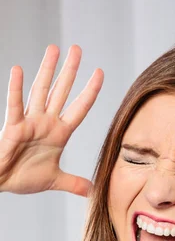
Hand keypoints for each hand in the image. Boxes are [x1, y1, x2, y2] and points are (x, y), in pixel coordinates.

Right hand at [0, 44, 103, 195]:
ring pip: (40, 91)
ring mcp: (29, 122)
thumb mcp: (55, 180)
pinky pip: (14, 106)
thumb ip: (74, 184)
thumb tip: (93, 192)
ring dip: (47, 70)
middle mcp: (46, 122)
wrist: (2, 182)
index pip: (79, 108)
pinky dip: (16, 88)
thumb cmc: (24, 177)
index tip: (100, 72)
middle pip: (61, 91)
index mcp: (59, 133)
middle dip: (70, 71)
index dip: (90, 92)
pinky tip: (18, 70)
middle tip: (78, 48)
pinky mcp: (13, 127)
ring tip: (54, 49)